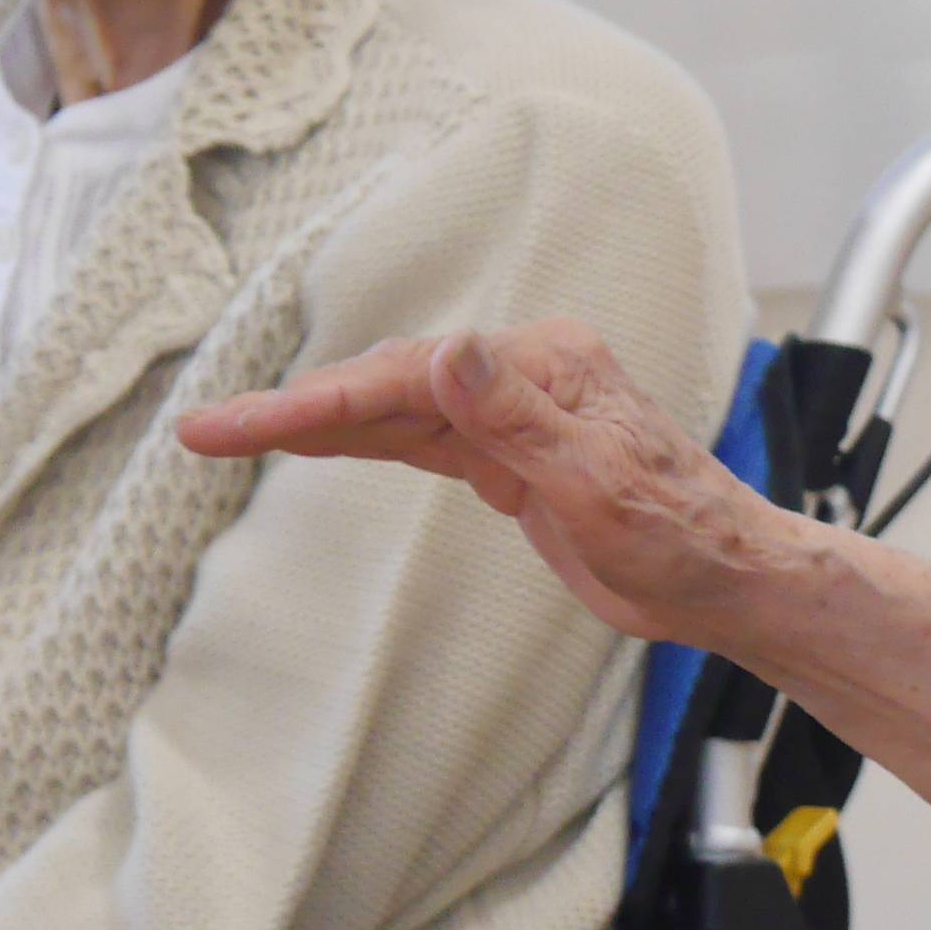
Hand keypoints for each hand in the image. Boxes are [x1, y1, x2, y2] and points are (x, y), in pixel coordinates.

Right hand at [175, 322, 794, 651]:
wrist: (728, 580)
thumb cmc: (682, 535)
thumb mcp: (597, 482)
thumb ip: (518, 417)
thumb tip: (447, 349)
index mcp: (544, 365)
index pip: (410, 378)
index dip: (320, 401)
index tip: (243, 426)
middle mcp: (523, 375)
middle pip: (388, 385)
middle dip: (294, 410)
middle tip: (202, 433)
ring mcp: (514, 413)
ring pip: (395, 411)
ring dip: (315, 423)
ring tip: (226, 436)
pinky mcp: (510, 456)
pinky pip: (418, 440)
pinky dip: (361, 440)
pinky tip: (311, 440)